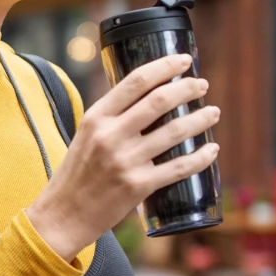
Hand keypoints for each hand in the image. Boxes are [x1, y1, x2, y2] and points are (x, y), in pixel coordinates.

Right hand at [27, 53, 219, 261]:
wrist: (63, 215)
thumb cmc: (76, 175)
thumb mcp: (85, 137)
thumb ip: (111, 120)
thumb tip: (147, 100)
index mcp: (95, 119)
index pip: (134, 82)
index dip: (164, 67)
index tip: (183, 60)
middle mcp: (109, 136)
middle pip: (159, 101)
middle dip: (187, 88)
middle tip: (201, 85)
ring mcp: (125, 161)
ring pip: (175, 131)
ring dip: (200, 118)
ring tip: (213, 112)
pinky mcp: (138, 185)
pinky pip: (179, 167)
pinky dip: (201, 157)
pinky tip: (212, 150)